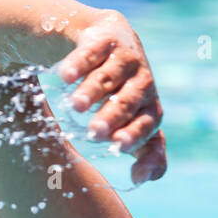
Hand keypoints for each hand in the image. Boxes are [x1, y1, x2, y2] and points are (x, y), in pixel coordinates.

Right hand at [57, 12, 166, 184]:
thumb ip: (145, 152)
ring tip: (76, 107)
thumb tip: (140, 180)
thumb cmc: (121, 92)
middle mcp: (143, 80)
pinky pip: (91, 52)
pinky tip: (66, 76)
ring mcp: (126, 57)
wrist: (107, 39)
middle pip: (129, 101)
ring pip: (109, 77)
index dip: (135, 134)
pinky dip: (79, 63)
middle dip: (112, 117)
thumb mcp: (135, 121)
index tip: (117, 146)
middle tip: (94, 133)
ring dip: (93, 92)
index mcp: (151, 105)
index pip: (148, 123)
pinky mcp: (105, 36)